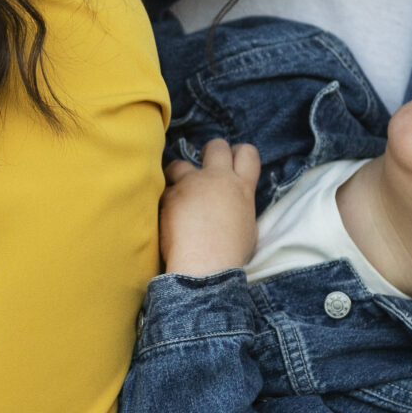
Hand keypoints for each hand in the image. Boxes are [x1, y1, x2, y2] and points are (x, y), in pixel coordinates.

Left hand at [159, 138, 261, 276]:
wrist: (205, 266)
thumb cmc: (230, 254)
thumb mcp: (248, 228)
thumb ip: (240, 207)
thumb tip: (233, 205)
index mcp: (242, 188)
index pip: (248, 153)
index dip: (237, 154)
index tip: (230, 163)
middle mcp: (218, 179)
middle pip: (216, 146)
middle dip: (209, 151)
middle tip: (202, 169)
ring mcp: (192, 184)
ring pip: (179, 163)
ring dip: (178, 175)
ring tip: (178, 194)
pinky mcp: (170, 194)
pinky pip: (163, 189)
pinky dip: (164, 200)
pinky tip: (166, 216)